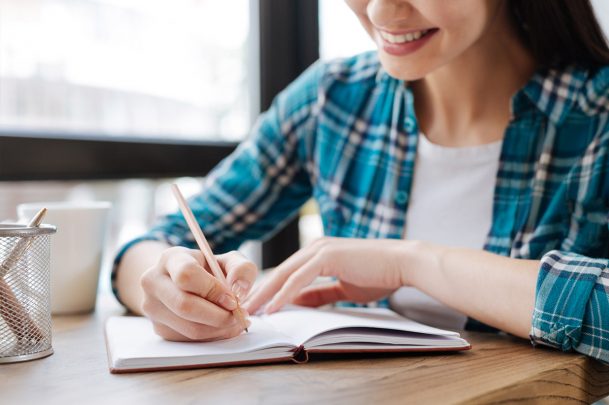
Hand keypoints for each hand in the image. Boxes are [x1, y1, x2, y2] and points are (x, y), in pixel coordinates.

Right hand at [140, 247, 256, 341]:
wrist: (182, 282)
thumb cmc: (208, 270)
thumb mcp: (228, 261)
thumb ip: (242, 269)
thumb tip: (239, 290)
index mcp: (171, 259)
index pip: (186, 275)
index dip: (213, 290)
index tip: (233, 299)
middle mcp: (154, 282)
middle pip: (185, 306)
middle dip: (219, 315)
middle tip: (239, 315)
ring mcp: (152, 308)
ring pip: (190, 328)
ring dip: (220, 329)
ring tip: (235, 320)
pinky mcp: (159, 328)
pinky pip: (190, 340)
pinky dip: (213, 337)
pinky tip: (222, 326)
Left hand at [244, 237, 408, 313]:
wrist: (401, 263)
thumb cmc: (377, 274)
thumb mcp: (342, 288)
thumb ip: (319, 293)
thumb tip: (296, 302)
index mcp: (318, 253)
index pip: (286, 273)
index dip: (269, 289)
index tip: (256, 306)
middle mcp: (315, 248)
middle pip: (279, 272)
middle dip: (259, 291)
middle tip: (242, 308)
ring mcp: (320, 250)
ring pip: (285, 274)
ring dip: (266, 293)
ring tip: (251, 309)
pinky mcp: (327, 256)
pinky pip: (300, 278)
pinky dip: (285, 293)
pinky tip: (274, 306)